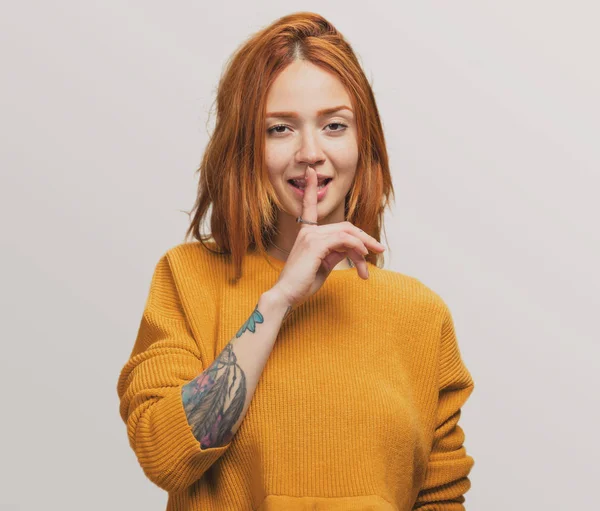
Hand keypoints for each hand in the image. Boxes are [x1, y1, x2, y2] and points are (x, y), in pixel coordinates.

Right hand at [272, 165, 384, 309]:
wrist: (286, 296)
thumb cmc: (302, 284)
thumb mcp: (323, 266)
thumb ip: (335, 253)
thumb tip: (350, 248)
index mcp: (307, 234)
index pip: (309, 206)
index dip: (311, 188)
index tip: (310, 171)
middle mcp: (308, 231)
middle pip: (345, 227)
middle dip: (364, 238)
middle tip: (379, 250)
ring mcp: (311, 236)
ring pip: (347, 234)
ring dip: (363, 248)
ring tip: (368, 268)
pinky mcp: (315, 245)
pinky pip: (344, 240)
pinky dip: (357, 247)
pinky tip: (362, 258)